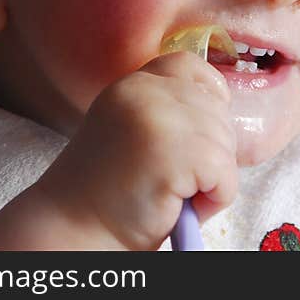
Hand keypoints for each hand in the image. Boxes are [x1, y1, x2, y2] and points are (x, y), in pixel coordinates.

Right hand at [32, 50, 237, 249]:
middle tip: (174, 180)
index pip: (191, 67)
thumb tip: (222, 106)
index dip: (208, 97)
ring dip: (212, 178)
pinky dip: (214, 198)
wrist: (74, 232)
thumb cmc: (110, 192)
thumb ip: (168, 109)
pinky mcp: (175, 153)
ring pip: (226, 143)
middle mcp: (145, 92)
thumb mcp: (134, 130)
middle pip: (217, 110)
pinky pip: (225, 174)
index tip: (197, 133)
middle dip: (211, 150)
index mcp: (134, 84)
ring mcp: (160, 119)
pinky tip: (178, 205)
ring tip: (172, 194)